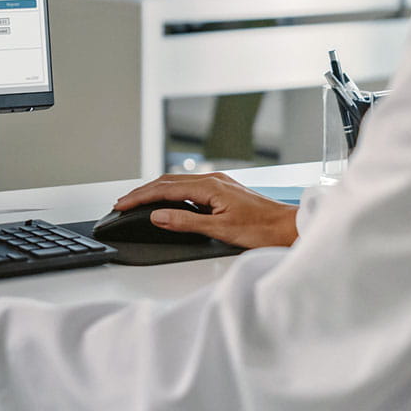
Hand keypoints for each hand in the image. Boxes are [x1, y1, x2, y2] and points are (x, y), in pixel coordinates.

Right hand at [114, 172, 298, 247]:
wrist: (289, 227)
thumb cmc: (262, 230)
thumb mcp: (221, 230)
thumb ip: (186, 222)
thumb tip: (158, 215)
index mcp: (209, 186)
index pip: (164, 189)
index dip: (140, 197)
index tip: (121, 205)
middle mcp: (212, 180)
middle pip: (166, 182)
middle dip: (141, 192)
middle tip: (121, 203)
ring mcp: (218, 183)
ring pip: (176, 182)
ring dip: (154, 190)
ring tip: (136, 201)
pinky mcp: (222, 189)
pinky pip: (188, 186)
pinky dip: (169, 192)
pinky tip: (165, 200)